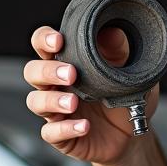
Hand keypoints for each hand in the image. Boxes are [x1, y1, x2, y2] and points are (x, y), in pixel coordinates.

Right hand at [23, 25, 159, 165]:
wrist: (133, 135)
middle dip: (47, 71)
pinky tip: (83, 126)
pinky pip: (50, 132)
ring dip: (52, 100)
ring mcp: (56, 110)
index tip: (58, 41)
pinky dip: (64, 129)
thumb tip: (112, 30)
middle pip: (32, 72)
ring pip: (35, 101)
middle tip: (71, 74)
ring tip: (73, 103)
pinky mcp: (61, 135)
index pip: (43, 45)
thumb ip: (118, 52)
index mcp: (67, 64)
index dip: (43, 40)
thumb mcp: (128, 73)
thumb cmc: (124, 99)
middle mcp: (56, 86)